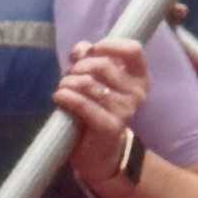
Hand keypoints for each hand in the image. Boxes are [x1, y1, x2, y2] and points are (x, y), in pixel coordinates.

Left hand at [56, 36, 147, 165]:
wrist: (99, 151)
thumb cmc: (96, 108)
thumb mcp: (95, 79)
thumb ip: (89, 58)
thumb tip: (82, 48)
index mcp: (139, 78)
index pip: (133, 50)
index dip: (110, 45)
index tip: (92, 50)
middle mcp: (137, 93)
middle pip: (102, 65)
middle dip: (78, 67)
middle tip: (68, 76)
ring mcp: (125, 110)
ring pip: (88, 83)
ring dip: (67, 82)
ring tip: (62, 89)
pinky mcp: (110, 126)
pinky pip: (82, 103)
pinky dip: (65, 96)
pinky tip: (59, 97)